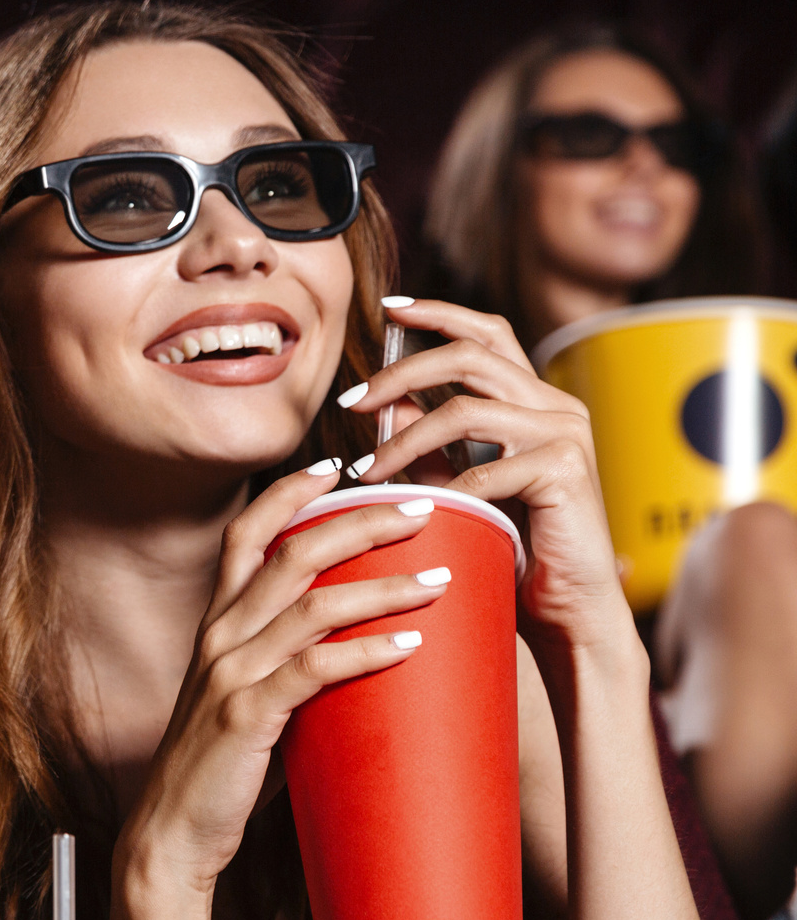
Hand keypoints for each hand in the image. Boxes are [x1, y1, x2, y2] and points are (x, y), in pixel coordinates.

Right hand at [114, 463, 449, 919]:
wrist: (172, 835)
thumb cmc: (220, 769)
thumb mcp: (249, 699)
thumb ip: (291, 665)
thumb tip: (365, 646)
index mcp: (216, 624)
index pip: (248, 534)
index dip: (291, 491)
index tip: (341, 462)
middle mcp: (218, 636)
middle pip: (291, 551)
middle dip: (361, 521)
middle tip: (424, 507)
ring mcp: (230, 674)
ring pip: (313, 605)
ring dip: (383, 585)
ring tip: (441, 576)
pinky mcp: (247, 717)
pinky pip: (314, 670)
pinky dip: (366, 651)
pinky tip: (410, 643)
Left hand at [337, 299, 625, 650]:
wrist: (567, 610)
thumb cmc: (514, 549)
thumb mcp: (463, 486)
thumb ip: (432, 445)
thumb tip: (389, 405)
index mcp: (535, 401)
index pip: (488, 334)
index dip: (439, 313)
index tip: (389, 308)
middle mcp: (557, 407)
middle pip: (469, 358)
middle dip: (400, 373)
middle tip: (352, 403)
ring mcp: (566, 435)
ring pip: (465, 410)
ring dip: (404, 441)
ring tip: (367, 473)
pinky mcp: (567, 471)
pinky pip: (484, 469)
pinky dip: (443, 490)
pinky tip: (418, 511)